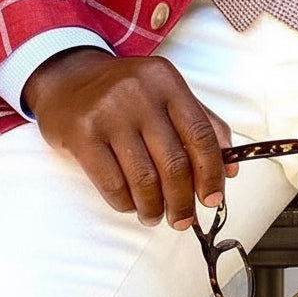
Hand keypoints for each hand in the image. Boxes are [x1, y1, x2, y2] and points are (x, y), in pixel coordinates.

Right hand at [23, 49, 235, 227]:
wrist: (68, 77)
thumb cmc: (125, 90)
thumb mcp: (165, 90)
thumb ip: (200, 121)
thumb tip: (229, 167)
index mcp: (167, 81)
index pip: (201, 134)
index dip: (212, 173)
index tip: (214, 198)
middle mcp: (140, 93)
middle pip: (174, 163)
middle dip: (183, 201)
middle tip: (183, 219)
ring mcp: (109, 113)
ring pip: (144, 179)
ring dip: (154, 208)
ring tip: (155, 215)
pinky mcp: (82, 134)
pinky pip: (112, 184)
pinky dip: (126, 203)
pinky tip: (130, 204)